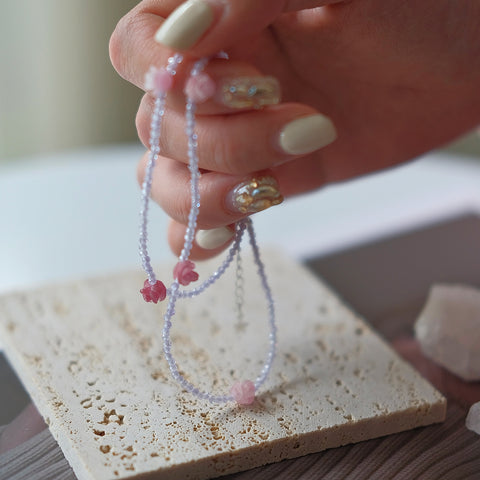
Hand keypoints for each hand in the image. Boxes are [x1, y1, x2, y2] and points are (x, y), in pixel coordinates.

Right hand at [110, 0, 479, 257]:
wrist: (456, 65)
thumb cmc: (411, 9)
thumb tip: (179, 38)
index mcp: (215, 21)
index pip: (136, 49)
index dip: (159, 74)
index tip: (239, 84)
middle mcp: (214, 83)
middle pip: (159, 128)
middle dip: (225, 141)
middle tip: (304, 123)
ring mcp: (236, 138)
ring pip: (170, 180)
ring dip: (208, 196)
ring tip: (270, 190)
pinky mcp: (263, 178)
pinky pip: (205, 215)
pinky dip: (201, 235)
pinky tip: (224, 238)